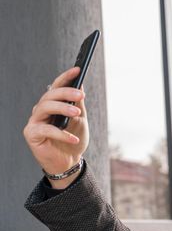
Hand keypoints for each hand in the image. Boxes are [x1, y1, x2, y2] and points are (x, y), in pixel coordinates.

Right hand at [23, 67, 89, 187]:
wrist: (69, 161)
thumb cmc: (73, 139)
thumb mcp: (80, 120)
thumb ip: (78, 104)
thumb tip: (80, 85)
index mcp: (52, 104)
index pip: (56, 87)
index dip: (65, 77)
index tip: (78, 69)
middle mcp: (41, 110)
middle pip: (49, 95)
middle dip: (66, 93)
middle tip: (81, 94)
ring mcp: (35, 121)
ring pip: (45, 107)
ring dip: (63, 108)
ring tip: (78, 113)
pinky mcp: (31, 134)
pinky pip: (46, 130)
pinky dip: (61, 133)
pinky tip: (74, 138)